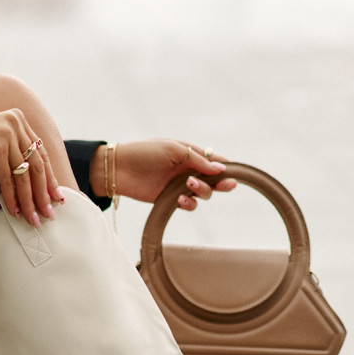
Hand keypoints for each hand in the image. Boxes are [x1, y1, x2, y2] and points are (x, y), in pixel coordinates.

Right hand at [0, 109, 64, 225]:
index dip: (50, 178)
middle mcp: (14, 123)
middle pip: (37, 165)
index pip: (41, 153)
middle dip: (44, 194)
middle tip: (50, 214)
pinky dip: (12, 199)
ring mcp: (5, 134)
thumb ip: (19, 156)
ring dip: (29, 202)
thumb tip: (42, 186)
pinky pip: (8, 180)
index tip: (58, 197)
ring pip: (24, 176)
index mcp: (19, 119)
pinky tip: (15, 212)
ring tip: (33, 219)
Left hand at [92, 139, 236, 209]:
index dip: (225, 167)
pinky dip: (189, 204)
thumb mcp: (173, 150)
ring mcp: (180, 185)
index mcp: (190, 153)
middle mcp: (187, 170)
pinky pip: (188, 205)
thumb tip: (222, 169)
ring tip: (188, 186)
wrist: (119, 169)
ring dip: (201, 191)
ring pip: (203, 193)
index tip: (234, 174)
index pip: (214, 160)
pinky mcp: (171, 199)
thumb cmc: (144, 153)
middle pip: (213, 180)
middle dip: (221, 183)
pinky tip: (181, 200)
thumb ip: (198, 160)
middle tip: (228, 186)